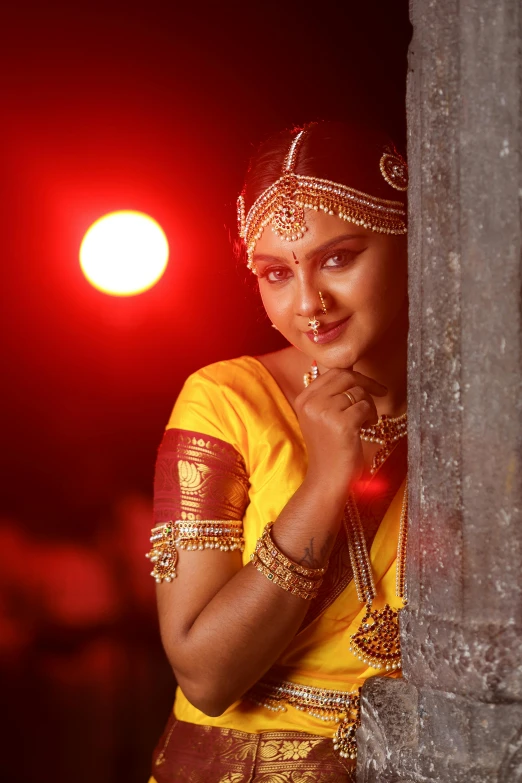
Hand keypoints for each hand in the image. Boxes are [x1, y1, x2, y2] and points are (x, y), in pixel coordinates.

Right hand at [294, 368, 386, 495]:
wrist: (327, 479)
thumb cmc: (329, 449)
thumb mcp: (321, 418)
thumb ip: (329, 396)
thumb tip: (351, 372)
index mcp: (304, 399)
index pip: (332, 372)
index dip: (354, 375)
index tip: (368, 383)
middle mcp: (311, 403)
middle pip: (345, 376)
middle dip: (367, 383)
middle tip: (380, 392)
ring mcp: (325, 412)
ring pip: (358, 392)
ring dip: (369, 405)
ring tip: (366, 422)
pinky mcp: (342, 423)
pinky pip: (365, 407)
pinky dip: (371, 417)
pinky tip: (365, 429)